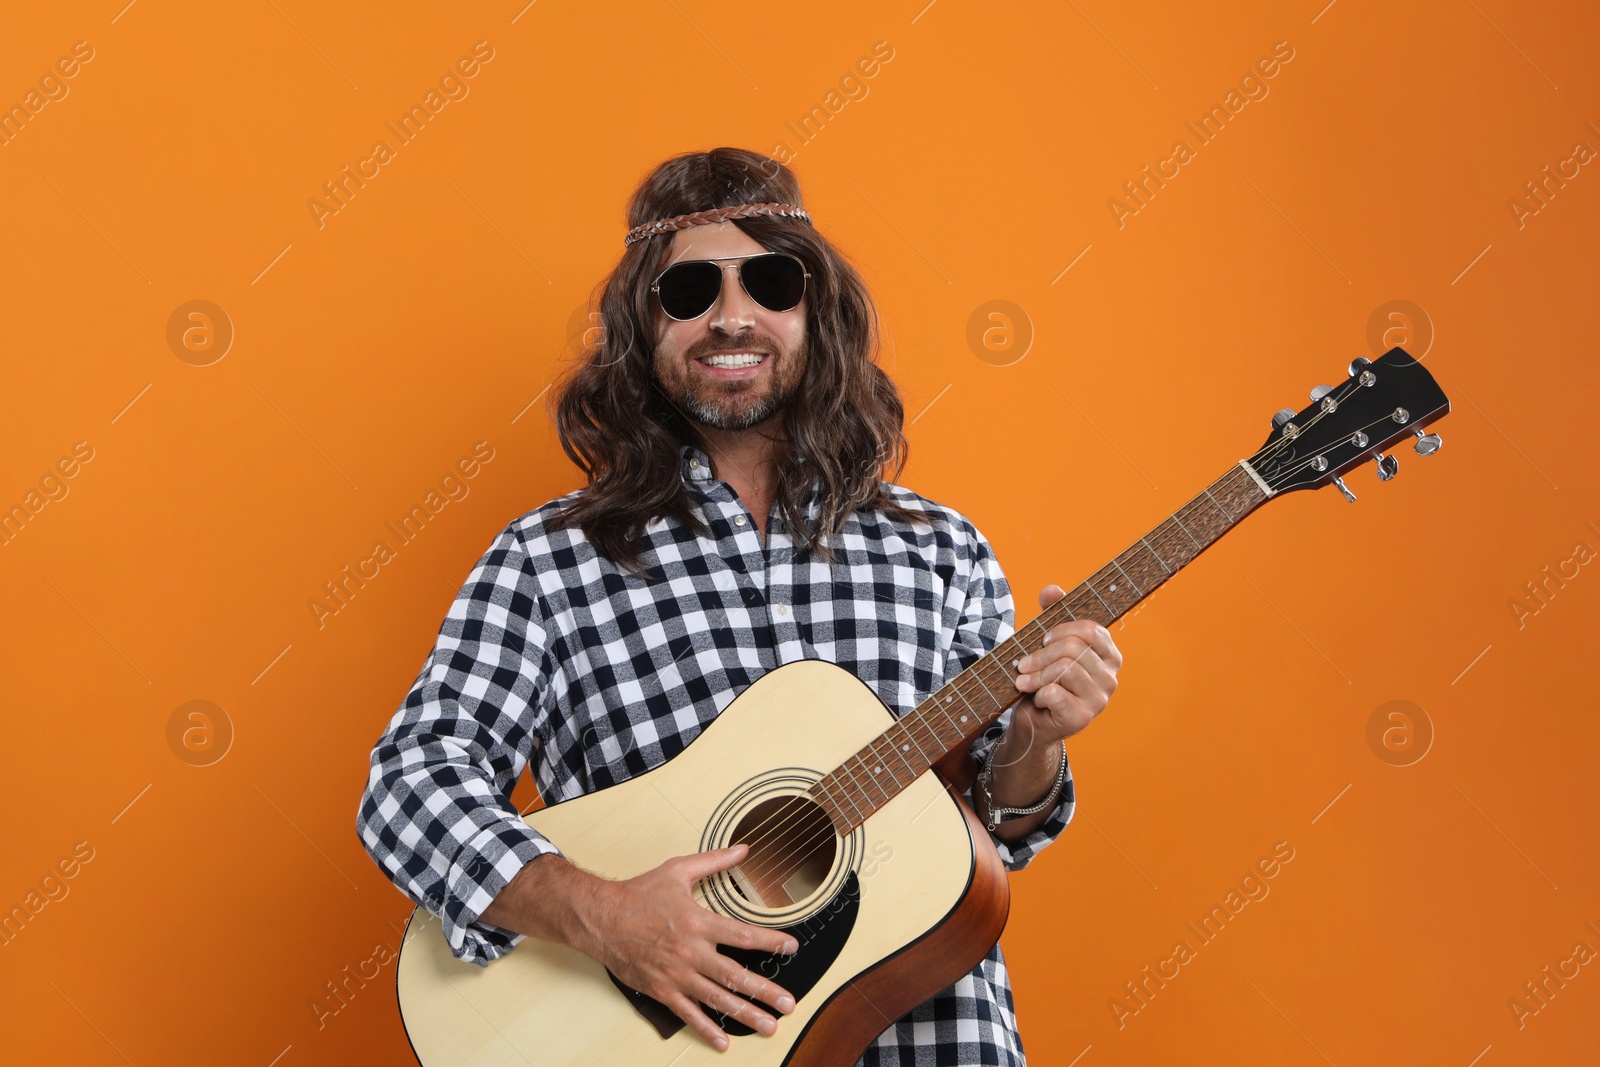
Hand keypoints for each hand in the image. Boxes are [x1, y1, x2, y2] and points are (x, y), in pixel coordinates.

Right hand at [576, 844, 797, 1050]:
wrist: (601, 918)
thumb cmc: (638, 894)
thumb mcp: (678, 871)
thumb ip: (714, 861)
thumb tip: (742, 850)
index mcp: (697, 922)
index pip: (742, 935)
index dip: (770, 942)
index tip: (791, 947)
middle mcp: (690, 952)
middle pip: (735, 975)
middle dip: (765, 991)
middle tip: (789, 1003)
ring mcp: (676, 974)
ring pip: (717, 999)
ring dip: (745, 1014)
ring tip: (768, 1025)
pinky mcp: (661, 990)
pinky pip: (687, 1013)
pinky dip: (706, 1029)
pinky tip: (724, 1042)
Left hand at [1010, 584, 1121, 743]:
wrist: (1034, 719)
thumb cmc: (1045, 677)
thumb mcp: (1047, 642)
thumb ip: (1052, 612)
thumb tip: (1052, 589)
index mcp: (1109, 656)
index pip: (1090, 630)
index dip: (1061, 630)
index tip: (1043, 639)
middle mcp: (1111, 678)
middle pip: (1073, 649)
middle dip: (1041, 655)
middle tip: (1023, 664)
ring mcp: (1099, 700)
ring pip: (1064, 670)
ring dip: (1036, 675)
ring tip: (1025, 681)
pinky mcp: (1082, 718)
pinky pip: (1055, 693)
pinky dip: (1038, 693)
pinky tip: (1037, 699)